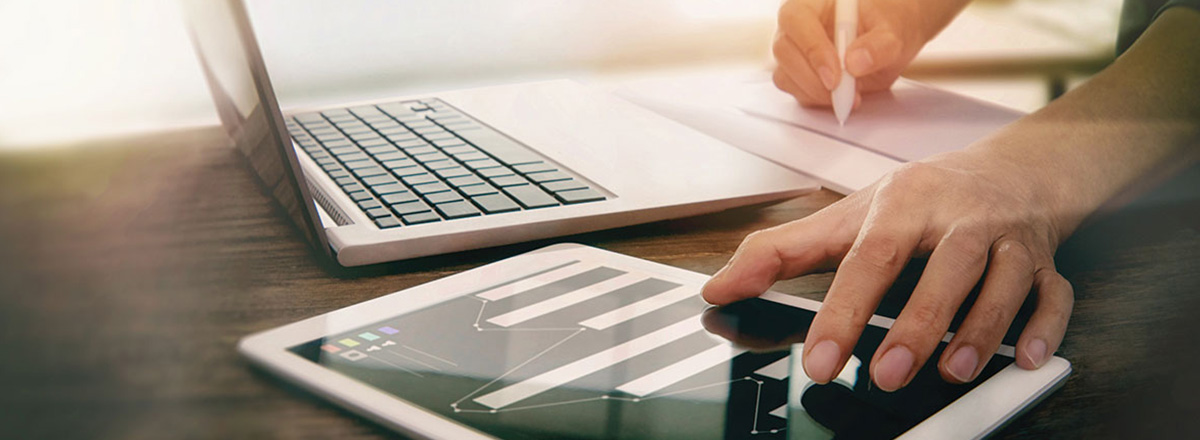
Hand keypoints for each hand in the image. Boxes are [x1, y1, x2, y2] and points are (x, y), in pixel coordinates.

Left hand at [701, 149, 1074, 390]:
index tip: (821, 357)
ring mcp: (1008, 238)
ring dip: (980, 330)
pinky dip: (1046, 326)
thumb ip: (782, 252)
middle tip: (887, 373)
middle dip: (917, 324)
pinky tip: (1030, 359)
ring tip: (952, 372)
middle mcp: (959, 218)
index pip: (869, 257)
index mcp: (904, 204)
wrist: (1011, 170)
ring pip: (1003, 281)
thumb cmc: (922, 199)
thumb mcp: (849, 217)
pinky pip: (1055, 294)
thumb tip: (719, 286)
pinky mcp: (1046, 261)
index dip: (844, 309)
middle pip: (943, 268)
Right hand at [772, 0, 931, 106]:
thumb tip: (856, 63)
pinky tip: (843, 96)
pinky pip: (797, 92)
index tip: (835, 74)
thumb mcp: (893, 29)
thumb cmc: (886, 23)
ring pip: (785, 75)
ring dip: (816, 92)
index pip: (796, 18)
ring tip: (851, 94)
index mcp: (813, 2)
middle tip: (842, 90)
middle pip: (784, 49)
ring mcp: (795, 52)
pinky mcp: (799, 76)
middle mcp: (797, 26)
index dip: (811, 47)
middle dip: (812, 76)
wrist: (890, 40)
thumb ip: (879, 45)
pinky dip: (819, 100)